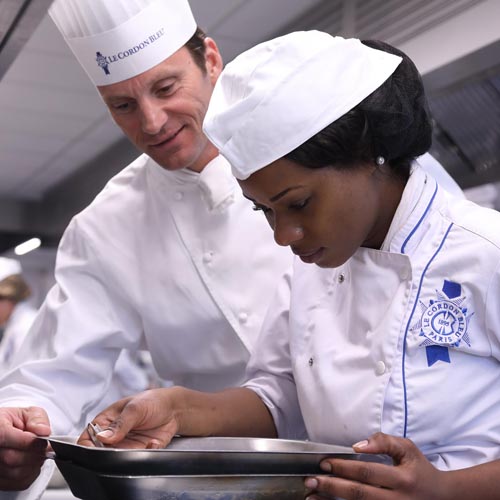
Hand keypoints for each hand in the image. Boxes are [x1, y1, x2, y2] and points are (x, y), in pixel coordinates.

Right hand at [0, 407, 50, 490]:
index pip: (4, 437)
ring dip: (34, 465)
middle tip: (46, 448)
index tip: (44, 441)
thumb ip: (37, 419)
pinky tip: (32, 464)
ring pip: (14, 473)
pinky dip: (31, 475)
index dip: (28, 441)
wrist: (6, 433)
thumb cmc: (16, 423)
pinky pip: (18, 483)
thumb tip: (43, 431)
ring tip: (39, 454)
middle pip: (11, 458)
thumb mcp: (28, 413)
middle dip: (34, 454)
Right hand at [78, 388, 180, 448]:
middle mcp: (113, 435)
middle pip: (100, 452)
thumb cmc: (152, 401)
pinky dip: (146, 453)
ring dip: (129, 454)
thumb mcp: (135, 408)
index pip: (87, 437)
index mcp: (106, 420)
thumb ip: (119, 424)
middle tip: (122, 446)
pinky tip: (152, 442)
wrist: (174, 408)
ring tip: (141, 442)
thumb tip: (102, 437)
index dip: (87, 446)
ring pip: (117, 458)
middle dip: (109, 453)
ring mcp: (126, 445)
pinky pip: (137, 459)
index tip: (96, 449)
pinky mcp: (139, 451)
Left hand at [304, 432, 444, 499]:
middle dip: (332, 487)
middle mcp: (398, 499)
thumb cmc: (420, 470)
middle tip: (311, 480)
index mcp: (403, 478)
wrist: (443, 498)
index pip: (367, 472)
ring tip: (311, 497)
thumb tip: (357, 445)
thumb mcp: (407, 449)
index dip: (344, 467)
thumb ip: (384, 441)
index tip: (324, 463)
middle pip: (359, 494)